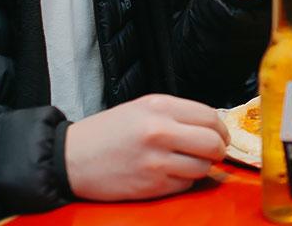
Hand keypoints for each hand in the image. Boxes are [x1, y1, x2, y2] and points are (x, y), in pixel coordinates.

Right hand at [65, 94, 228, 200]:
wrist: (70, 158)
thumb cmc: (107, 132)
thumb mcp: (141, 108)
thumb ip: (176, 114)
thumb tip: (211, 127)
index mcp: (159, 107)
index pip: (210, 117)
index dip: (220, 129)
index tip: (219, 135)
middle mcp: (160, 131)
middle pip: (213, 143)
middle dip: (218, 150)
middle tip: (212, 152)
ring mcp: (156, 160)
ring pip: (202, 167)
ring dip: (200, 167)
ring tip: (184, 162)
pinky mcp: (151, 185)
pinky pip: (185, 185)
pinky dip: (182, 181)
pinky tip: (167, 174)